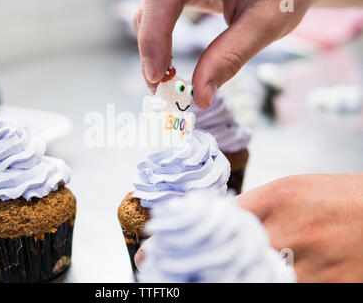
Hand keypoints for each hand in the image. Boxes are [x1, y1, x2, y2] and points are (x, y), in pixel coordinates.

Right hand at [134, 0, 333, 107]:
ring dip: (152, 47)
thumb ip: (231, 56)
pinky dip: (160, 40)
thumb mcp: (267, 22)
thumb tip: (200, 96)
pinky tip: (168, 63)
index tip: (157, 75)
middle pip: (152, 2)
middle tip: (159, 88)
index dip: (154, 35)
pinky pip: (160, 12)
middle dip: (150, 47)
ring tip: (164, 80)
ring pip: (151, 9)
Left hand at [135, 173, 362, 281]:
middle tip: (168, 274)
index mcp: (276, 200)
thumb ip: (250, 208)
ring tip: (201, 277)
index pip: (214, 223)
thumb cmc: (333, 197)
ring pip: (251, 283)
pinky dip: (258, 285)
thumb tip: (213, 225)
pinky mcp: (330, 288)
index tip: (148, 252)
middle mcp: (289, 233)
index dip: (178, 239)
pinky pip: (284, 289)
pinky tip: (248, 281)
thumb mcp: (287, 191)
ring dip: (225, 282)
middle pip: (226, 260)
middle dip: (192, 271)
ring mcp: (310, 267)